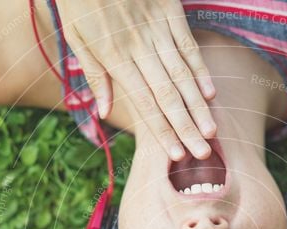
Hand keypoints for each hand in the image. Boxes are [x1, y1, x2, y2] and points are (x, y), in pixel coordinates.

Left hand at [57, 0, 216, 160]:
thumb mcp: (75, 34)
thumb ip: (93, 73)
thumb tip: (103, 113)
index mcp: (113, 55)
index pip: (142, 102)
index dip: (161, 130)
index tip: (175, 155)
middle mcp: (138, 45)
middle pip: (167, 94)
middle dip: (186, 127)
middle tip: (202, 153)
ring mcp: (157, 28)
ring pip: (182, 74)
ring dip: (198, 106)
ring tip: (211, 131)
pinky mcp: (169, 10)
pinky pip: (188, 44)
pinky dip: (200, 70)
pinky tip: (211, 93)